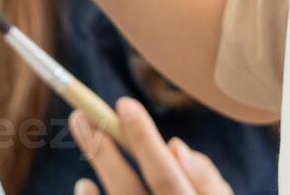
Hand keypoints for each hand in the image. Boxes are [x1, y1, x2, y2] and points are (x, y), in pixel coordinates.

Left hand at [72, 98, 233, 194]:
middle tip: (82, 115)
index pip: (168, 178)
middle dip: (106, 151)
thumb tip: (175, 146)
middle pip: (130, 193)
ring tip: (83, 130)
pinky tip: (84, 185)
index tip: (124, 104)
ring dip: (98, 169)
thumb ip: (207, 180)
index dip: (145, 142)